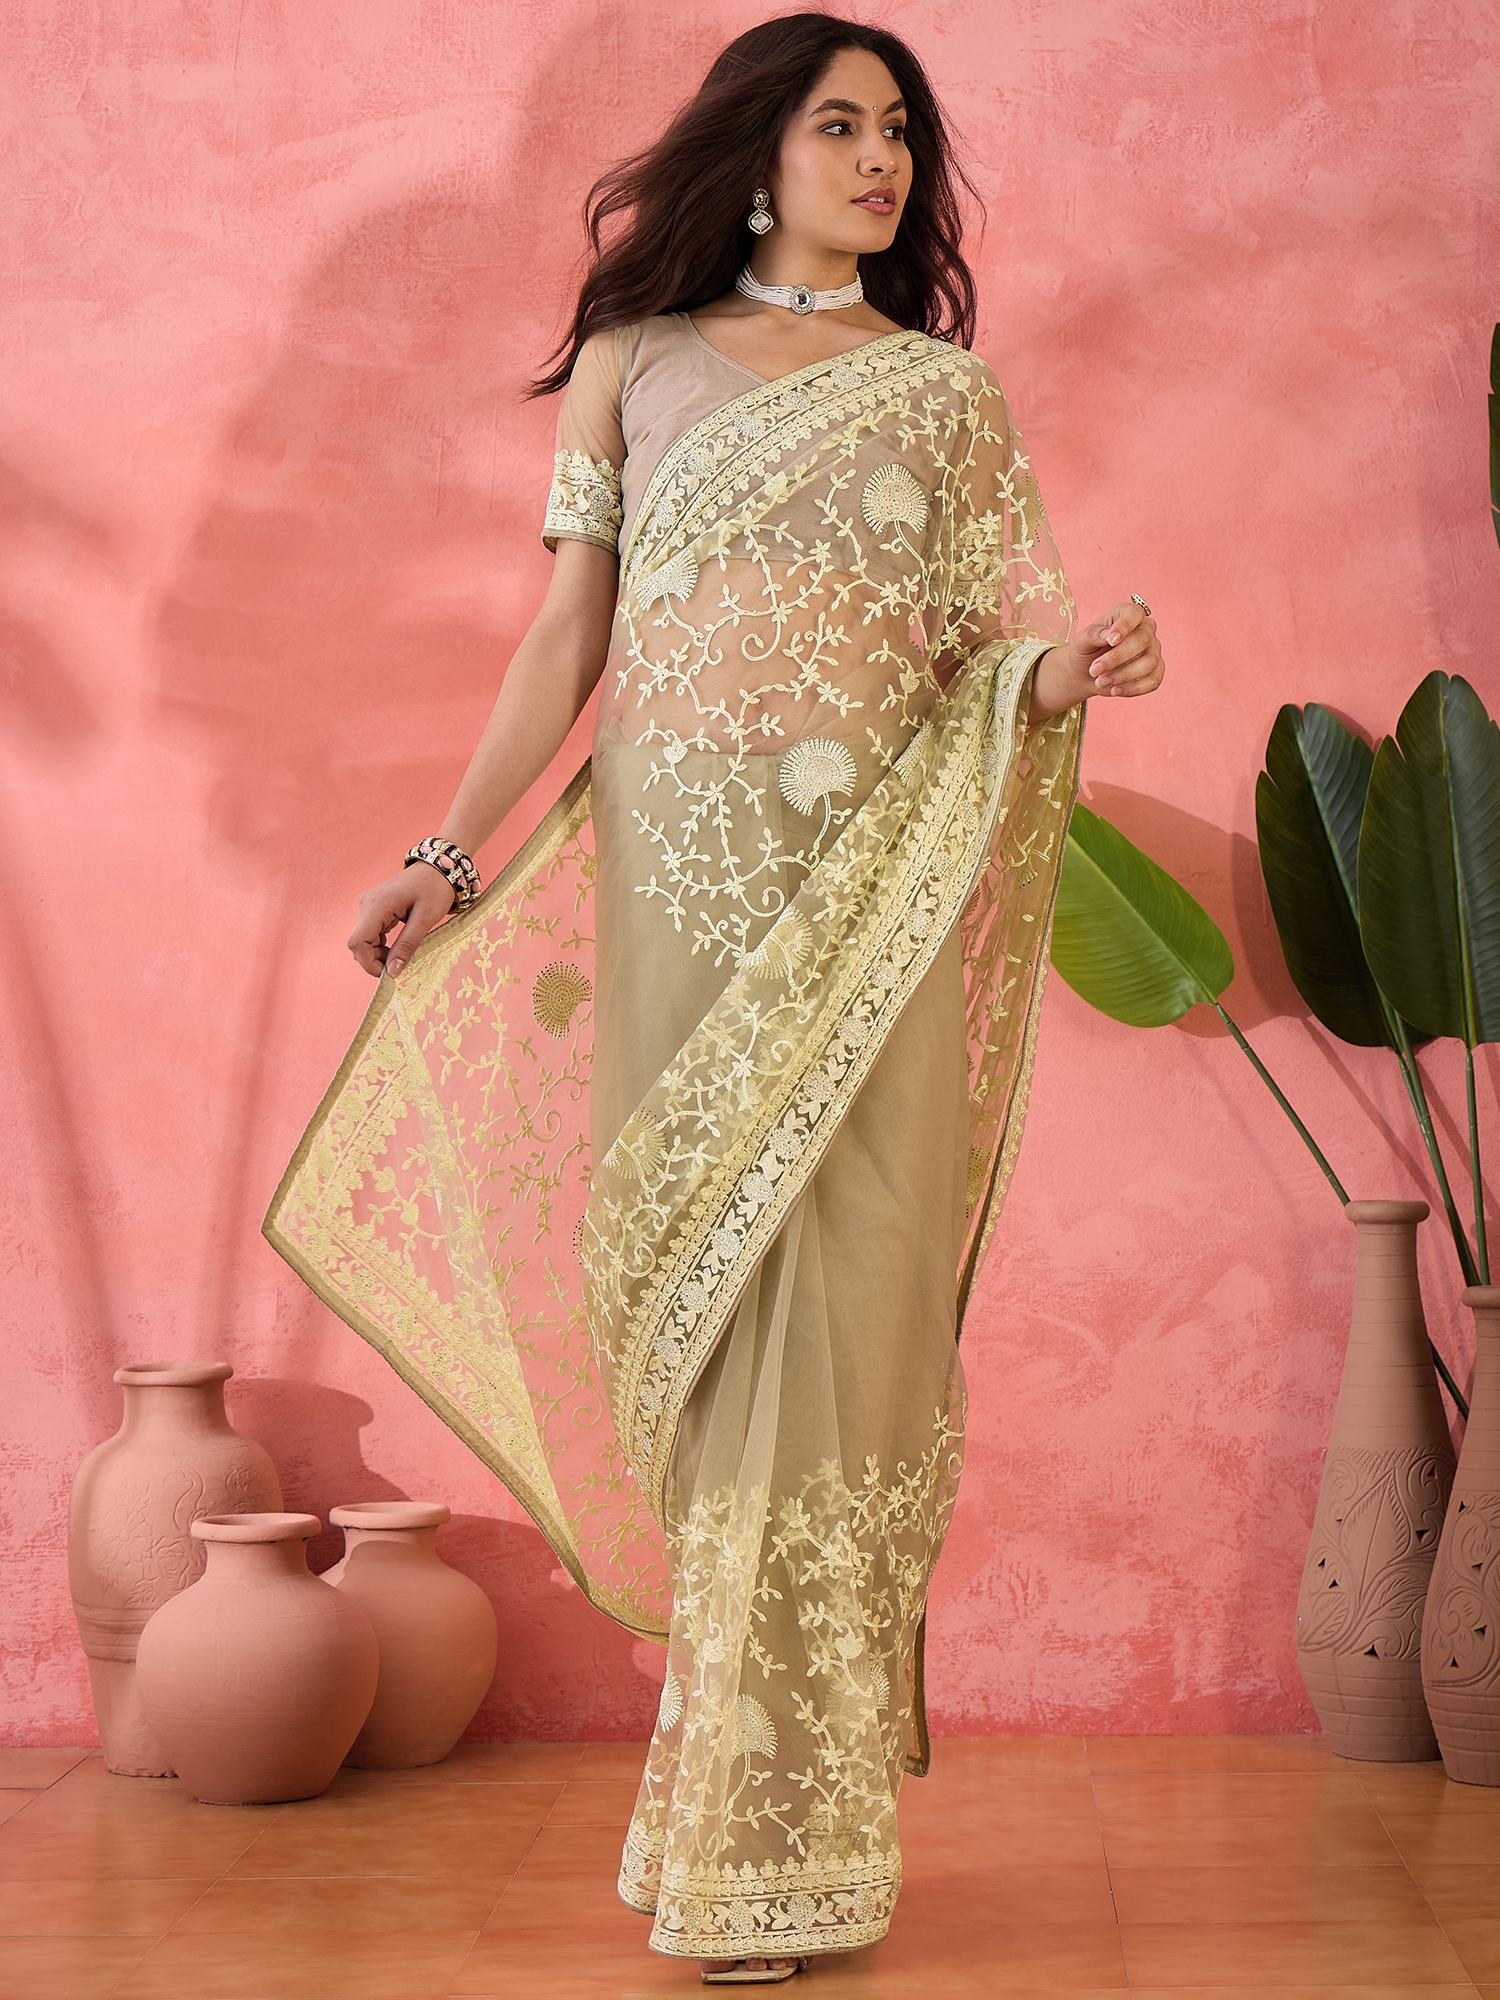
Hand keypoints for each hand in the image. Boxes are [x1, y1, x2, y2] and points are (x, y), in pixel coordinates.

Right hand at [347, 863, 455, 978]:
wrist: (440, 868)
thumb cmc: (436, 889)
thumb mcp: (425, 919)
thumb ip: (407, 945)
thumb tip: (393, 972)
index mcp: (377, 905)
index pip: (357, 942)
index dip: (368, 963)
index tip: (388, 974)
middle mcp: (367, 904)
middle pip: (358, 943)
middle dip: (375, 960)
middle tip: (399, 965)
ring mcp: (370, 906)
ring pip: (363, 940)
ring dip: (378, 954)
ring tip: (401, 955)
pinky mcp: (375, 909)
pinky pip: (370, 933)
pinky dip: (381, 945)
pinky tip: (397, 946)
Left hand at [1031, 598, 1164, 718]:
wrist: (1087, 674)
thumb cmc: (1086, 651)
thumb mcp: (1081, 642)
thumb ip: (1093, 635)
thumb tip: (1107, 635)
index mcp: (1127, 614)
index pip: (1134, 613)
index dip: (1125, 626)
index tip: (1111, 640)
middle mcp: (1145, 629)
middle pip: (1142, 640)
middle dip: (1117, 658)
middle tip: (1095, 670)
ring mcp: (1153, 650)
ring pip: (1149, 662)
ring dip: (1123, 675)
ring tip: (1100, 682)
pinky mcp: (1156, 671)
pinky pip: (1153, 680)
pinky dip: (1134, 688)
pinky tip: (1115, 690)